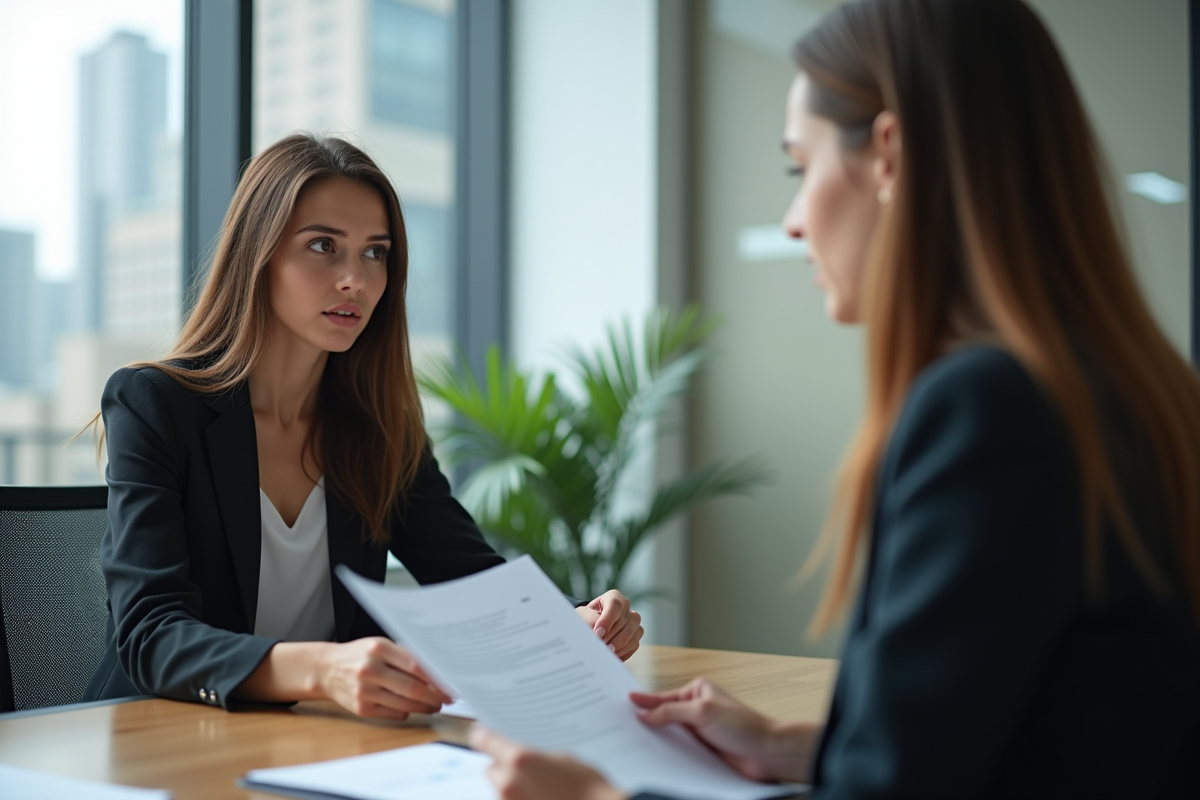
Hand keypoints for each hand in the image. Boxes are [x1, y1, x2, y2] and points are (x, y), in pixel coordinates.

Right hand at [316, 637, 450, 719]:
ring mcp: (364, 691)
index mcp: (378, 648)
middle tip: (446, 699)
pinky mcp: (361, 709)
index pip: (416, 665)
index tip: (451, 684)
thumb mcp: (381, 646)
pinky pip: (393, 713)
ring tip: (434, 705)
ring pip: (405, 704)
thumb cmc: (360, 656)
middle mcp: (370, 669)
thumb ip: (406, 656)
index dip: (437, 677)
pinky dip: (407, 711)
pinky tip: (411, 707)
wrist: (327, 669)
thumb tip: (438, 671)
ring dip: (425, 707)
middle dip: (435, 696)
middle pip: (413, 688)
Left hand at [470, 725, 627, 799]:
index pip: (486, 741)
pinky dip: (521, 799)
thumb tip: (525, 760)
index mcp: (520, 759)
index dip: (483, 735)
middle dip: (503, 767)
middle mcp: (509, 784)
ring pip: (501, 790)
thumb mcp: (563, 759)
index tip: (479, 733)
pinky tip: (542, 796)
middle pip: (491, 769)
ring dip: (512, 786)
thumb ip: (536, 757)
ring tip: (540, 786)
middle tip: (525, 767)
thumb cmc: (588, 788)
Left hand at [575, 590, 642, 660]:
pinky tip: (612, 654)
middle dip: (611, 637)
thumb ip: (588, 621)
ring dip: (618, 645)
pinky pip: (634, 644)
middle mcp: (626, 607)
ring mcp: (633, 621)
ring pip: (633, 633)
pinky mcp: (636, 635)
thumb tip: (598, 634)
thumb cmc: (587, 618)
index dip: (607, 621)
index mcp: (614, 597)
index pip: (615, 605)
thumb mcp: (583, 615)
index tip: (598, 634)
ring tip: (606, 652)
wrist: (591, 626)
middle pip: (625, 622)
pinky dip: (623, 651)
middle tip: (600, 646)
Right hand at [632, 678, 817, 782]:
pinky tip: (654, 758)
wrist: (767, 753)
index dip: (643, 701)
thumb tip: (645, 713)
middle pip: (664, 716)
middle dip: (646, 721)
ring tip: (631, 744)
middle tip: (621, 725)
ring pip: (670, 735)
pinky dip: (667, 754)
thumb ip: (671, 713)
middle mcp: (697, 709)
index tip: (624, 702)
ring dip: (656, 740)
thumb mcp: (702, 712)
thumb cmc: (744, 726)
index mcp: (697, 691)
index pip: (663, 696)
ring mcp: (699, 731)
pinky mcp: (702, 750)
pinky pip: (679, 751)